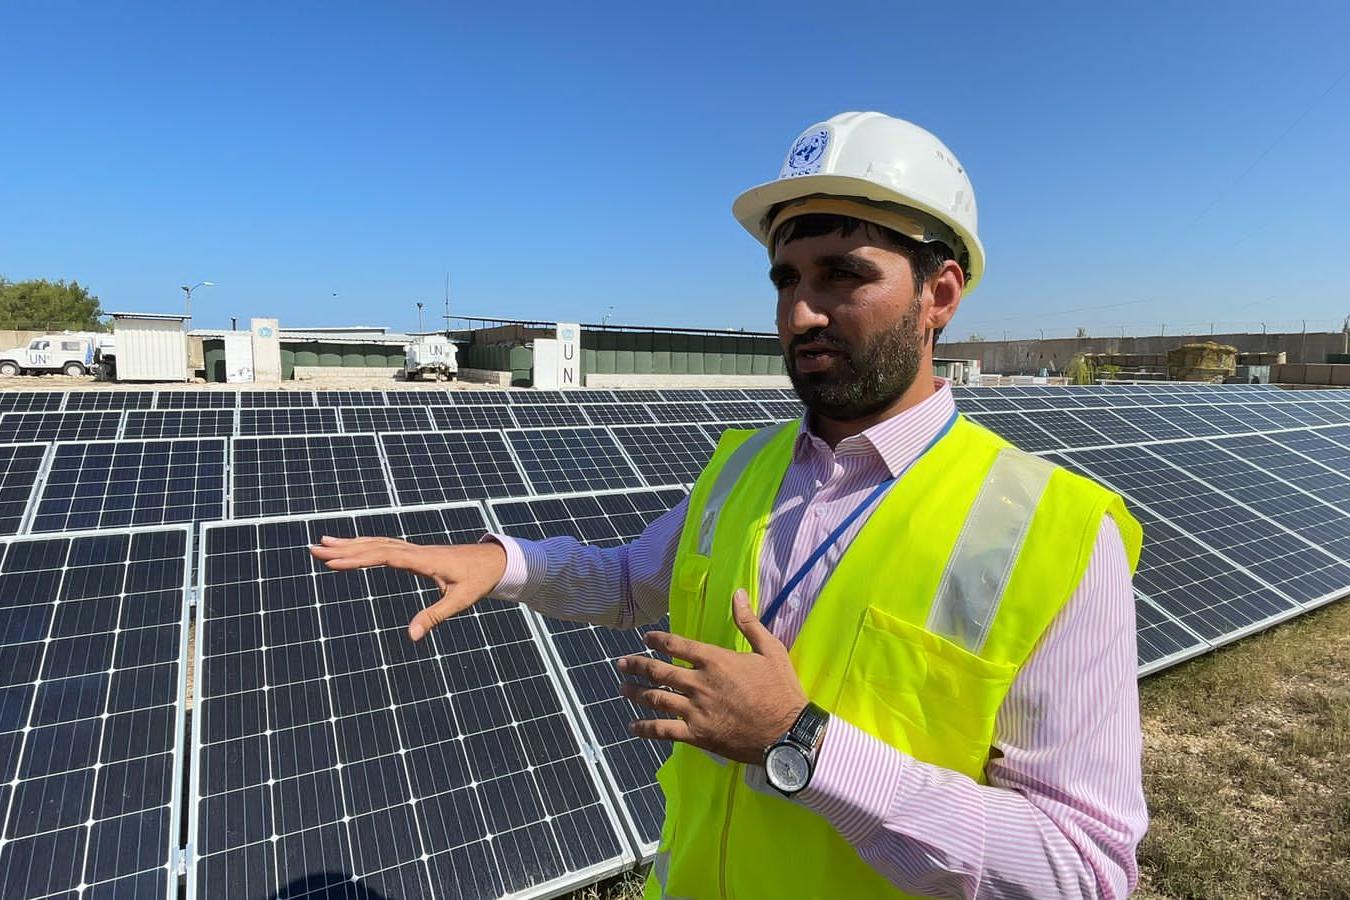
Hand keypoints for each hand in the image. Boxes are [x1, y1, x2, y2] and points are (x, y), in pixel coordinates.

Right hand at [309, 537, 506, 640]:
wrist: (495, 560)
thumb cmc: (479, 580)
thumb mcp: (460, 600)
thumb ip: (434, 617)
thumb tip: (411, 637)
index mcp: (422, 560)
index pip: (382, 556)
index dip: (356, 558)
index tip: (331, 560)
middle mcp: (414, 551)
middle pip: (373, 545)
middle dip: (343, 548)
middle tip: (314, 548)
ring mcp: (414, 549)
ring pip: (377, 542)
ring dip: (351, 542)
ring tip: (323, 542)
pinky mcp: (416, 552)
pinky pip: (386, 545)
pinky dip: (366, 544)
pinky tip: (354, 547)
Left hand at [617, 588, 806, 764]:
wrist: (788, 732)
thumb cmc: (781, 689)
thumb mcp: (771, 649)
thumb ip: (749, 622)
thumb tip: (738, 593)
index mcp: (715, 660)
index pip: (678, 645)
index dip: (658, 640)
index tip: (646, 639)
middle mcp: (699, 683)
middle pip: (659, 672)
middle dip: (637, 665)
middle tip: (620, 663)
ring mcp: (695, 710)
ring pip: (656, 699)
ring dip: (635, 693)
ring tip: (622, 689)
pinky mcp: (697, 735)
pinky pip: (663, 731)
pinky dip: (645, 729)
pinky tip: (633, 726)